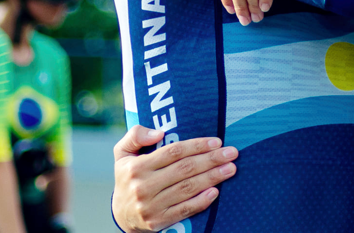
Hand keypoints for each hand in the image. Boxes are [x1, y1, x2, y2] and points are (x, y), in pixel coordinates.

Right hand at [112, 126, 237, 232]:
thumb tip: (159, 132)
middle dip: (211, 160)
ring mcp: (151, 206)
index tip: (217, 141)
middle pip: (185, 169)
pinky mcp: (159, 221)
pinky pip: (184, 210)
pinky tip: (216, 192)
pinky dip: (201, 201)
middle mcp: (143, 186)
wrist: (121, 214)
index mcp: (137, 167)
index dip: (197, 145)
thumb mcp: (122, 153)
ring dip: (212, 178)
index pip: (173, 152)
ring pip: (188, 188)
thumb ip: (136, 135)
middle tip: (231, 153)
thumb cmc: (128, 177)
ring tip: (230, 169)